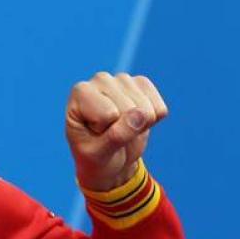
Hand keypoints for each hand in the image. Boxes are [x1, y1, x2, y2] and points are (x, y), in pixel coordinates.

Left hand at [65, 71, 168, 190]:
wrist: (108, 158)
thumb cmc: (95, 156)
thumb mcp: (100, 153)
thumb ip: (117, 135)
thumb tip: (143, 113)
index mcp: (80, 92)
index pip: (108, 114)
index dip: (104, 131)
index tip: (94, 133)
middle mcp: (100, 80)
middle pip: (129, 108)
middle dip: (123, 129)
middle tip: (109, 134)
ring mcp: (122, 79)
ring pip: (145, 108)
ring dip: (138, 127)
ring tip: (121, 128)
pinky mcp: (142, 84)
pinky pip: (159, 108)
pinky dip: (152, 123)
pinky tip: (136, 121)